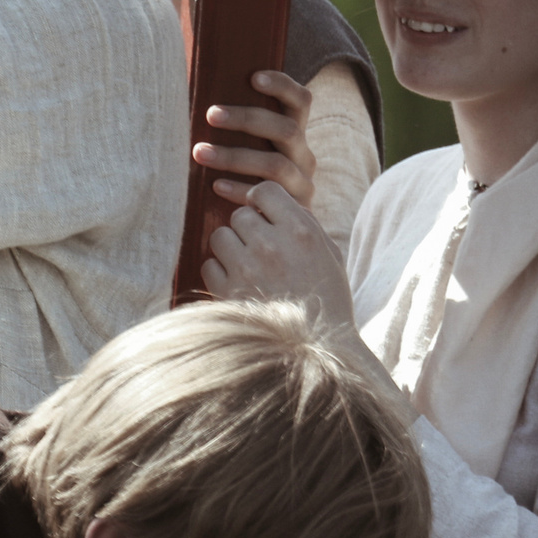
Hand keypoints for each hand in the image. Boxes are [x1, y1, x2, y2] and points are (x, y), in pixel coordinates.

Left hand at [194, 70, 317, 209]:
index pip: (301, 101)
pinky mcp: (295, 210)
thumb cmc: (248, 180)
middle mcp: (304, 156)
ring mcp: (302, 184)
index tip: (254, 76)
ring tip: (199, 152)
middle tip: (211, 114)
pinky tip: (215, 186)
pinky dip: (239, 189)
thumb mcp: (250, 150)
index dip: (282, 86)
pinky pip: (267, 197)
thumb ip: (237, 130)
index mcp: (295, 135)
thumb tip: (201, 100)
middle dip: (247, 119)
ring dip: (235, 156)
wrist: (278, 231)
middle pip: (286, 129)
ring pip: (275, 163)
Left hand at [201, 177, 355, 328]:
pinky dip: (219, 272)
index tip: (265, 215)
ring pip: (220, 236)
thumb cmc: (326, 297)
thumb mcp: (329, 254)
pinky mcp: (225, 291)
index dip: (262, 201)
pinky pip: (208, 264)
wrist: (315, 347)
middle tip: (260, 248)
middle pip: (240, 214)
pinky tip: (238, 284)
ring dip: (230, 247)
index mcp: (301, 231)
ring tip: (249, 266)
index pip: (265, 190)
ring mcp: (245, 268)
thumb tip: (272, 200)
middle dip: (248, 228)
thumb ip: (303, 222)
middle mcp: (271, 245)